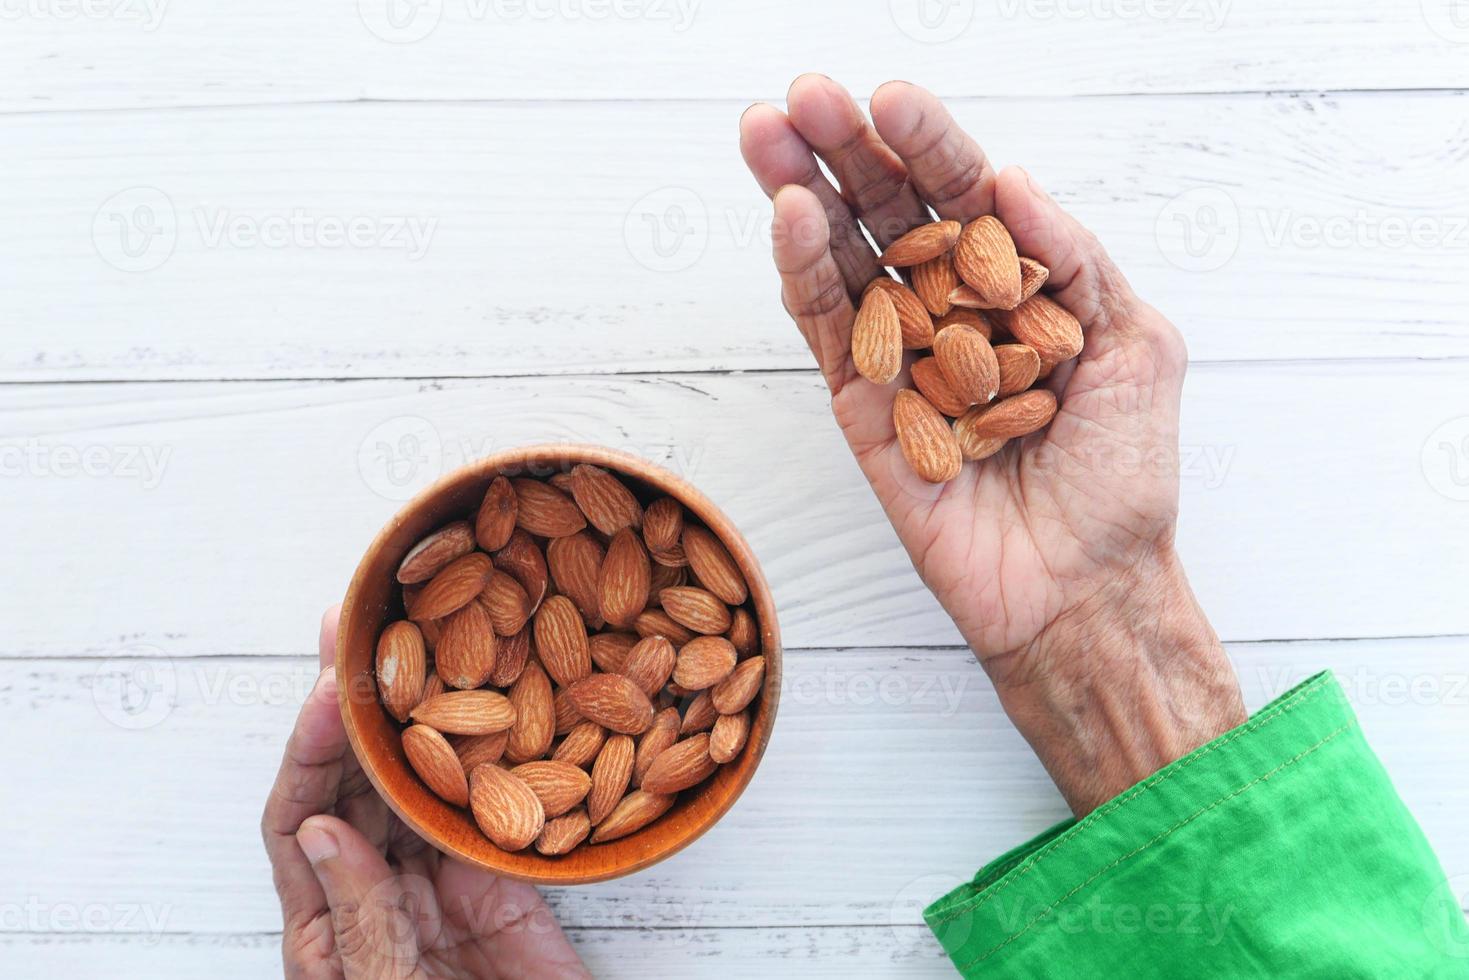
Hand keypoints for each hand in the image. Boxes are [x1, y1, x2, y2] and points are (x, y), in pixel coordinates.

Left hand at [261, 606, 589, 978]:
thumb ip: (360, 924)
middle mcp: (374, 894)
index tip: (330, 693)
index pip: (298, 820)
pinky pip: (482, 807)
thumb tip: (323, 829)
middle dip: (352, 706)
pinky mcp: (499, 883)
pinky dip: (482, 755)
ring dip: (413, 716)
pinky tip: (485, 705)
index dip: (308, 752)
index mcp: (325, 930)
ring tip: (415, 642)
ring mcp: (438, 884)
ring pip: (415, 785)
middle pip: (353, 785)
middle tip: (359, 627)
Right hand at [740, 75, 1245, 813]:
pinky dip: (806, 275)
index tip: (889, 95)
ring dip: (802, 195)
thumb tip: (1010, 180)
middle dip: (844, 151)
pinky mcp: (862, 411)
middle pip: (885, 214)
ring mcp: (898, 359)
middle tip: (805, 96)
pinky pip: (828, 333)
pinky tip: (791, 217)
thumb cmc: (1121, 475)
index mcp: (1012, 287)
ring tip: (767, 133)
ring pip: (841, 262)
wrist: (1086, 586)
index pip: (960, 195)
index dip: (927, 144)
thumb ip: (1072, 258)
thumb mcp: (1136, 346)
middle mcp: (948, 311)